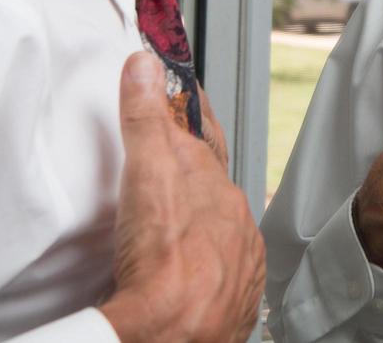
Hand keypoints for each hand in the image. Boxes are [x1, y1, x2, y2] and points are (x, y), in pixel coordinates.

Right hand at [100, 53, 264, 342]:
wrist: (176, 337)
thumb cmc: (162, 266)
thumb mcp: (145, 177)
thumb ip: (145, 120)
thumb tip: (145, 67)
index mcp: (215, 190)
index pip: (205, 140)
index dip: (191, 118)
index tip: (186, 97)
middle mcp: (235, 223)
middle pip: (210, 186)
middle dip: (190, 172)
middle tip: (166, 162)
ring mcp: (237, 263)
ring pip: (220, 229)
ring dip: (198, 221)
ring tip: (172, 222)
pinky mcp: (232, 301)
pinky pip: (222, 273)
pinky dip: (205, 265)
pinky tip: (186, 270)